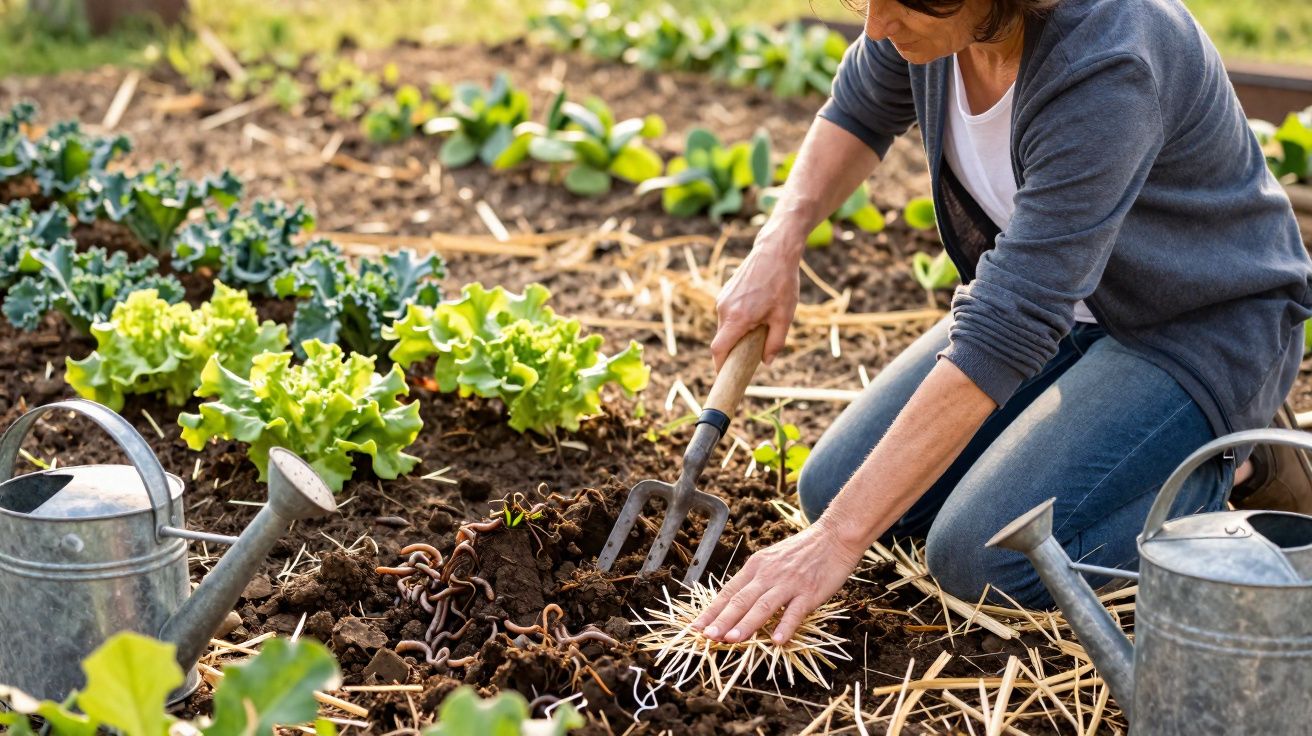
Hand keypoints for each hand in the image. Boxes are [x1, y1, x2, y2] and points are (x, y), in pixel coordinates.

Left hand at [691, 522, 865, 643]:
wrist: (834, 536)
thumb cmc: (802, 551)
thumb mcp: (772, 560)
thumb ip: (756, 580)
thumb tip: (736, 602)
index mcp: (756, 567)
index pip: (728, 591)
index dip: (712, 611)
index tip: (696, 628)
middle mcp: (768, 574)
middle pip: (740, 599)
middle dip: (722, 620)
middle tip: (707, 637)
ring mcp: (788, 583)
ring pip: (763, 605)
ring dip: (746, 624)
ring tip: (732, 640)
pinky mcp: (809, 592)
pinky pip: (795, 611)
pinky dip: (785, 626)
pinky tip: (777, 641)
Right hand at [710, 217, 802, 369]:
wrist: (774, 251)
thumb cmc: (782, 283)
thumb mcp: (784, 317)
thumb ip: (775, 343)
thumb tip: (766, 362)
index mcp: (737, 318)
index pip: (719, 350)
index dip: (719, 366)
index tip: (725, 376)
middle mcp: (724, 309)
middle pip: (723, 340)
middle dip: (734, 349)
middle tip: (753, 352)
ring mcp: (722, 299)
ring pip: (725, 327)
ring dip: (738, 333)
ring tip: (760, 324)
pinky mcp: (725, 293)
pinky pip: (727, 314)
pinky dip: (737, 321)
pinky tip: (756, 310)